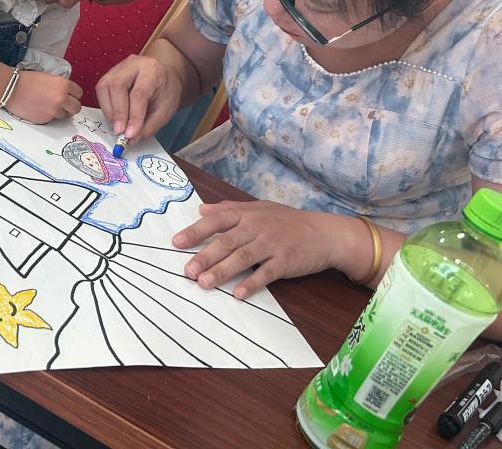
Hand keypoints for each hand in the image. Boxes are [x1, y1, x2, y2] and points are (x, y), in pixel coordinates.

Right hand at [7, 71, 81, 123]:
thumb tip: (66, 93)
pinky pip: (52, 119)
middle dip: (71, 106)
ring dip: (60, 112)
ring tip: (49, 106)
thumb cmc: (27, 79)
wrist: (11, 89)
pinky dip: (48, 116)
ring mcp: (54, 111)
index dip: (74, 94)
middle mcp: (62, 99)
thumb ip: (60, 85)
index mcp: (64, 85)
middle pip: (77, 107)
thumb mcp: (49, 77)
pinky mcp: (46, 120)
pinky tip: (39, 109)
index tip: (69, 95)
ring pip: (65, 115)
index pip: (79, 93)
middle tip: (64, 105)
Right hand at [96, 54, 180, 142]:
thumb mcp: (165, 111)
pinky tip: (115, 117)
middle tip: (120, 132)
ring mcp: (117, 67)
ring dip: (109, 111)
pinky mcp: (108, 75)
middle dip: (118, 112)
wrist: (163, 78)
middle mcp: (132, 64)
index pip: (139, 93)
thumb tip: (131, 140)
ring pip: (104, 87)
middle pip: (117, 85)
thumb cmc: (165, 93)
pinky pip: (101, 91)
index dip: (133, 116)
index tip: (130, 135)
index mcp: (152, 69)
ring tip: (118, 126)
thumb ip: (149, 126)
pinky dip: (106, 108)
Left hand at [173, 201, 357, 298]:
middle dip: (205, 256)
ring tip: (204, 283)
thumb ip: (229, 208)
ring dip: (222, 271)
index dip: (196, 231)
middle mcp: (257, 226)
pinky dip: (252, 283)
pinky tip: (238, 293)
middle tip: (187, 271)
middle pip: (226, 241)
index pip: (217, 220)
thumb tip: (202, 209)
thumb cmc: (288, 221)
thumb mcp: (259, 208)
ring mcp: (272, 244)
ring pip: (242, 257)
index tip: (177, 243)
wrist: (325, 233)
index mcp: (248, 214)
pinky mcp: (286, 261)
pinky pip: (266, 273)